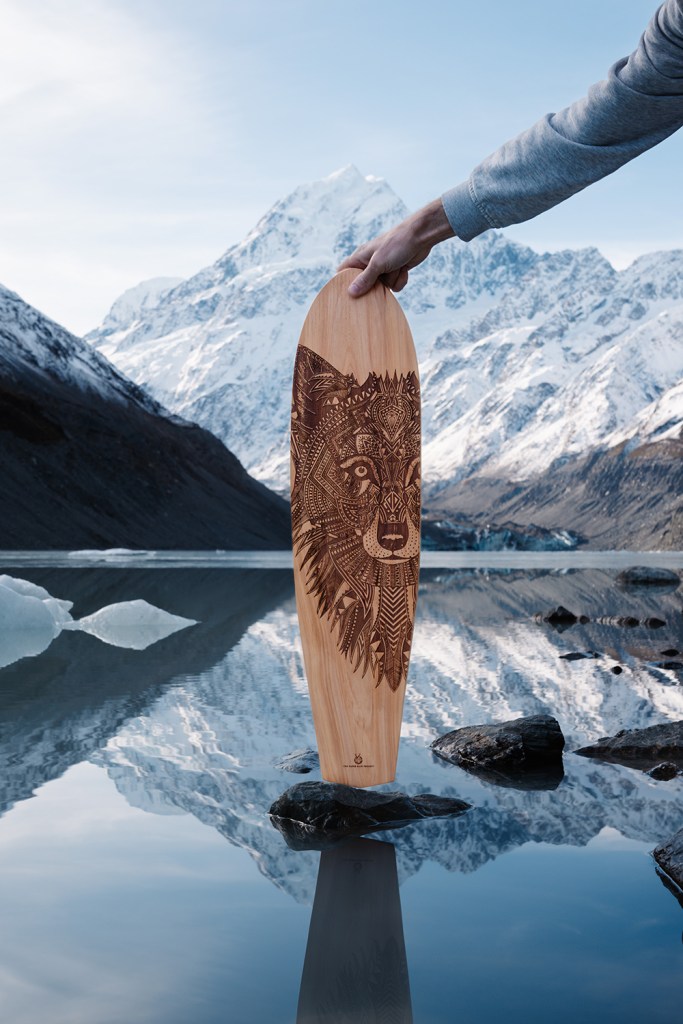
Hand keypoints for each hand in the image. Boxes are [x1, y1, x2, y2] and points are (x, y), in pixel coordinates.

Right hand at [337, 198, 455, 296]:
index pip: (344, 271)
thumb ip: (365, 279)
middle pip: (365, 284)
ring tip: (396, 267)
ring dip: (392, 280)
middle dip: (374, 286)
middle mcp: (370, 263)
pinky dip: (401, 279)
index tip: (348, 295)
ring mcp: (384, 268)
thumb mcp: (378, 263)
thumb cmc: (397, 244)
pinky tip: (404, 269)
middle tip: (381, 280)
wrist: (421, 236)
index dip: (343, 282)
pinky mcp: (396, 271)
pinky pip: (394, 285)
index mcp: (361, 257)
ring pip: (382, 287)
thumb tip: (350, 292)